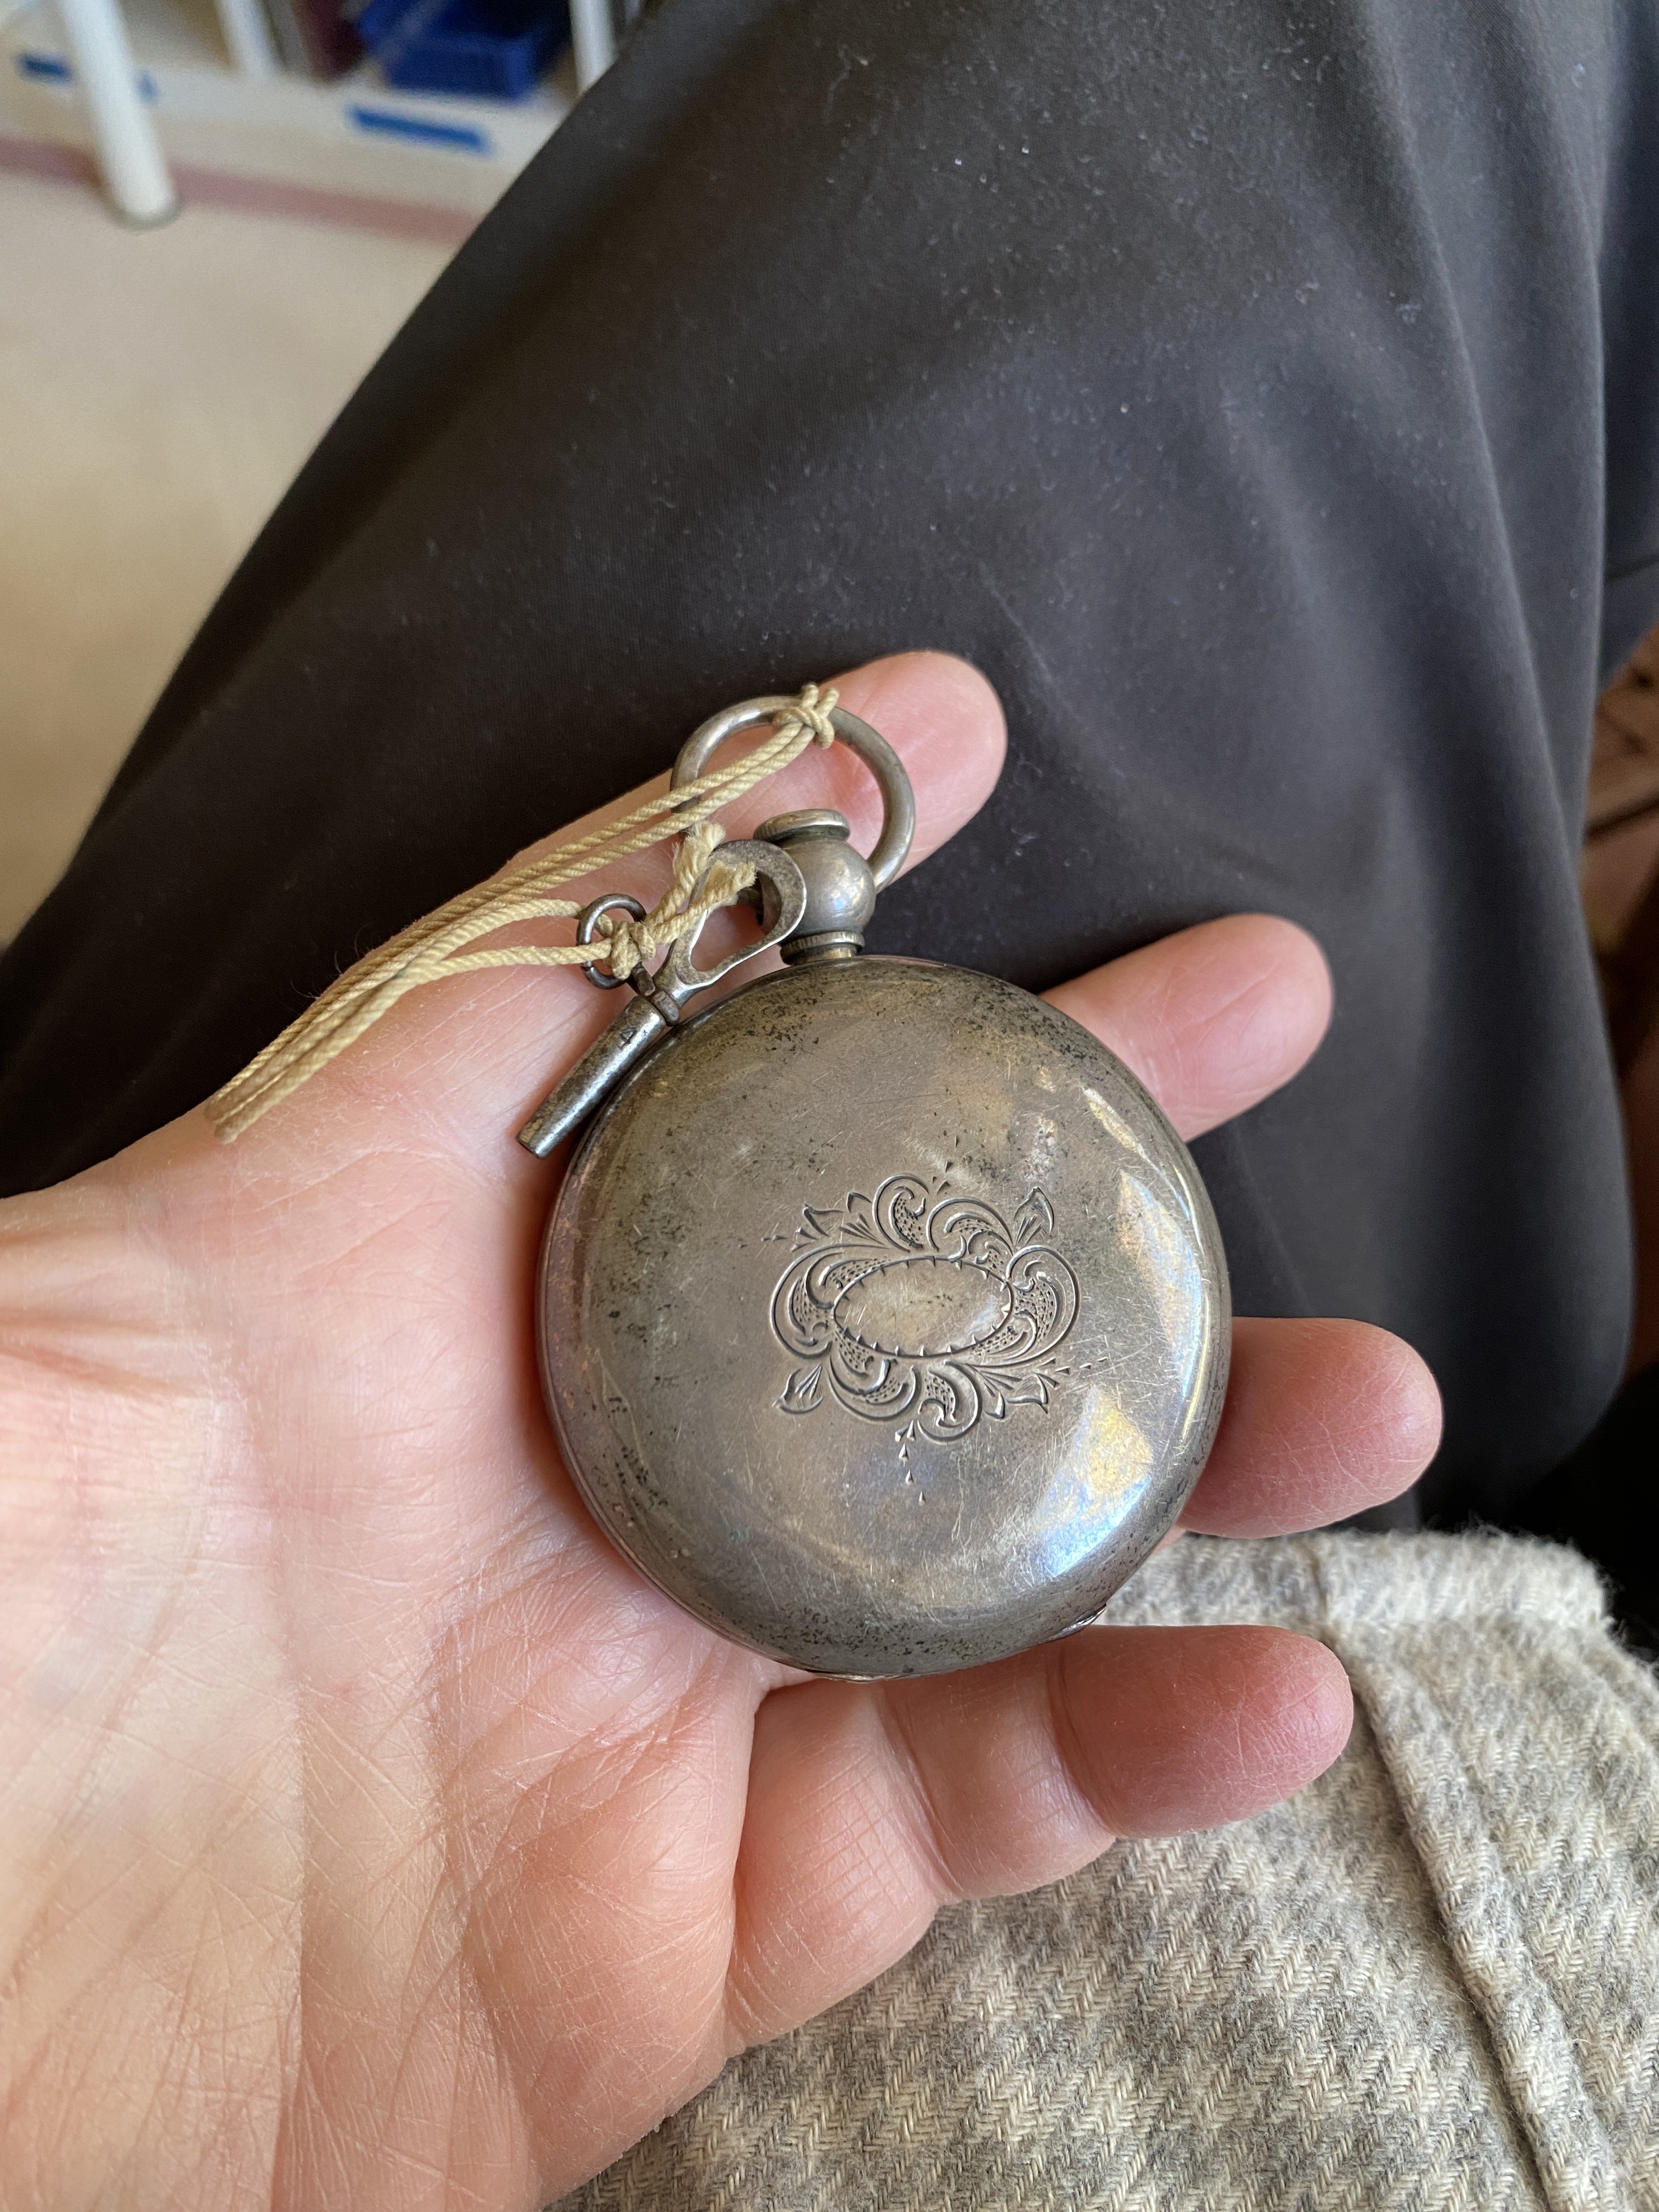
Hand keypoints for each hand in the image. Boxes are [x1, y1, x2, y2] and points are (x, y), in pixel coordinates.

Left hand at [0, 653, 1439, 2208]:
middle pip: (877, 1252)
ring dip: (1184, 1458)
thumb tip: (539, 874)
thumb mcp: (82, 1309)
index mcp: (420, 1276)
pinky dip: (1125, 1755)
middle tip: (1262, 999)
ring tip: (1367, 1393)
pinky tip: (1277, 1688)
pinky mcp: (697, 1909)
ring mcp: (653, 1681)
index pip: (645, 1015)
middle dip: (1076, 1122)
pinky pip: (959, 1810)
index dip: (800, 861)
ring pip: (980, 1536)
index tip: (951, 722)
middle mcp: (575, 1454)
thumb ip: (300, 1106)